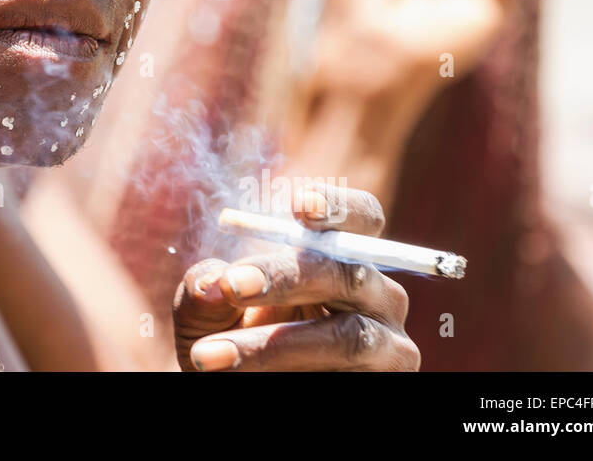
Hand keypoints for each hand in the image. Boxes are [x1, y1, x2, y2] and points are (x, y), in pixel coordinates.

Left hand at [173, 185, 418, 370]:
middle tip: (231, 285)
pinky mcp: (386, 384)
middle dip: (286, 277)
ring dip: (273, 345)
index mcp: (341, 258)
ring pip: (347, 337)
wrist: (240, 388)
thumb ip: (204, 292)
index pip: (361, 217)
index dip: (338, 206)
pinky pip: (344, 375)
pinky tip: (234, 376)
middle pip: (349, 274)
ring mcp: (389, 348)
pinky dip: (281, 373)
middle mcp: (377, 297)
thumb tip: (212, 284)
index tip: (300, 204)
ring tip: (208, 355)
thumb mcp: (204, 313)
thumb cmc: (229, 339)